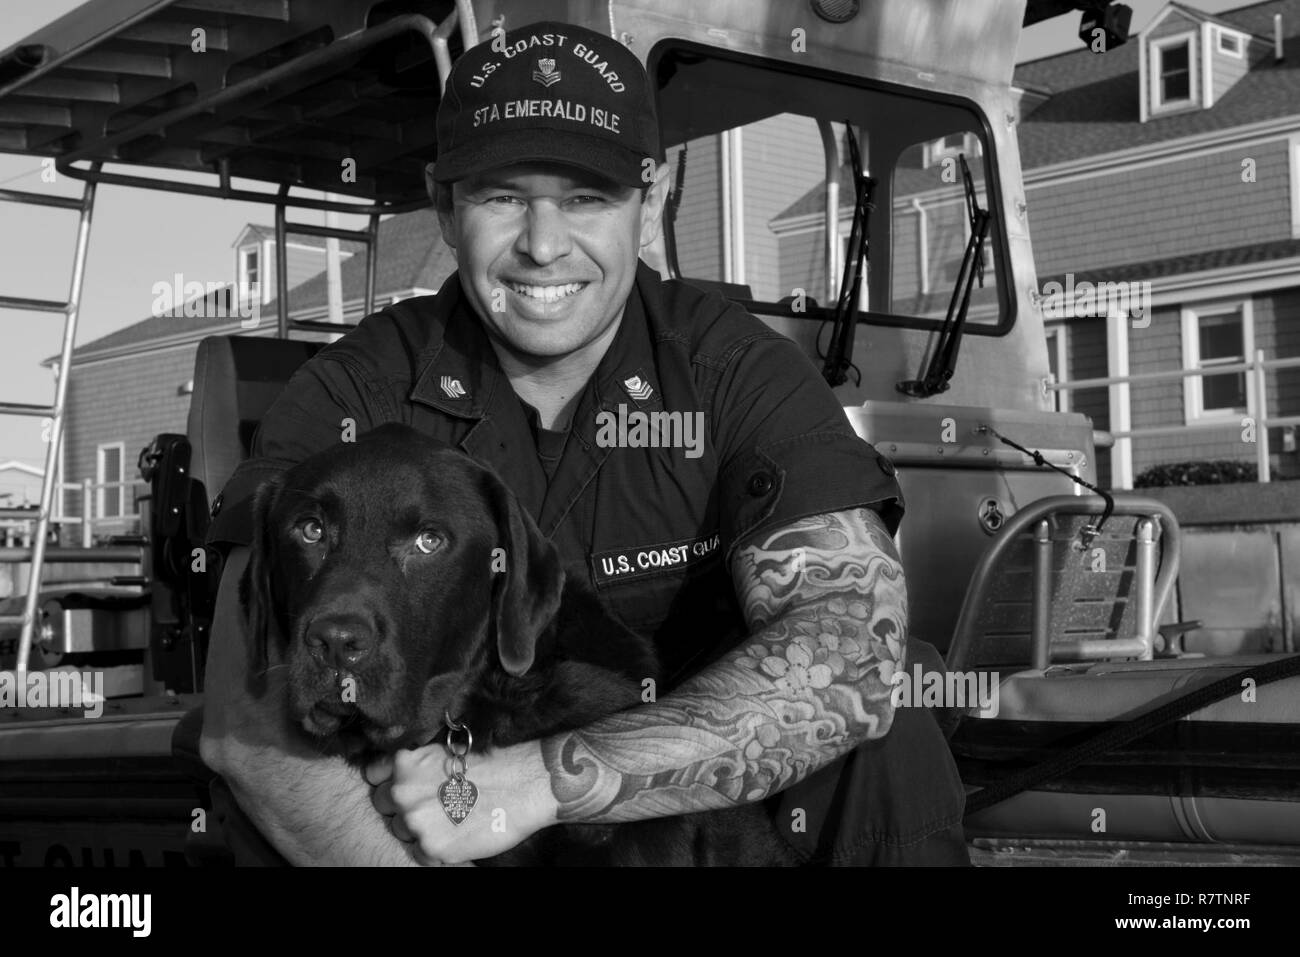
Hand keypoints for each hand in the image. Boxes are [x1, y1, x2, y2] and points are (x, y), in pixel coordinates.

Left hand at [366, 740, 557, 864]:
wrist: (523, 784)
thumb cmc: (490, 764)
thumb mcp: (445, 752)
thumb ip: (416, 764)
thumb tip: (397, 774)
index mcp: (405, 764)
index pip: (373, 775)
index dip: (389, 780)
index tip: (405, 784)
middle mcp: (403, 793)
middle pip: (384, 806)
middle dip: (402, 806)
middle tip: (432, 803)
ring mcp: (416, 823)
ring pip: (401, 832)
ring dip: (418, 828)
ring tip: (449, 818)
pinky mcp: (432, 849)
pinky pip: (420, 853)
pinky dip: (435, 847)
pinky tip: (456, 833)